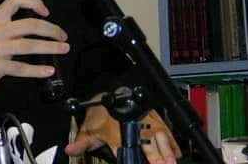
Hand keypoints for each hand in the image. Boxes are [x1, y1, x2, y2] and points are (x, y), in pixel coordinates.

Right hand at [0, 0, 69, 104]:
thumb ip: (10, 27)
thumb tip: (39, 26)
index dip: (34, 2)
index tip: (46, 12)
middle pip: (29, 24)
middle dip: (51, 30)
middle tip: (63, 36)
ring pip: (28, 45)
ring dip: (50, 47)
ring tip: (63, 49)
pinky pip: (21, 67)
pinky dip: (37, 70)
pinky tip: (48, 70)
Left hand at [65, 106, 181, 163]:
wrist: (109, 91)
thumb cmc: (101, 111)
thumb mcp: (89, 128)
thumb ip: (82, 142)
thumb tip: (71, 149)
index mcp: (120, 132)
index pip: (129, 152)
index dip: (135, 160)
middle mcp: (136, 126)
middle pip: (151, 145)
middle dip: (160, 157)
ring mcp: (147, 120)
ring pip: (161, 137)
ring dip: (168, 150)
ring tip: (174, 161)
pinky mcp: (154, 116)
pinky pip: (166, 130)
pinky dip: (172, 142)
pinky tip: (176, 153)